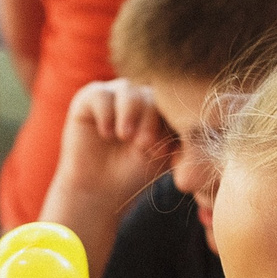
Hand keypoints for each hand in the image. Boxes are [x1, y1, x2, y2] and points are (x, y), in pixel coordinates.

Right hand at [52, 80, 172, 214]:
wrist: (99, 187)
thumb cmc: (132, 171)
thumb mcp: (159, 155)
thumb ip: (173, 134)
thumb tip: (187, 120)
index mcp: (159, 107)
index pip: (169, 103)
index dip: (169, 122)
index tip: (162, 150)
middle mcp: (137, 96)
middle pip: (150, 94)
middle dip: (149, 119)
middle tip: (142, 144)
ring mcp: (114, 95)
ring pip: (127, 90)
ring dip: (129, 113)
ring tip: (124, 136)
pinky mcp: (89, 98)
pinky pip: (100, 95)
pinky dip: (105, 113)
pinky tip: (106, 133)